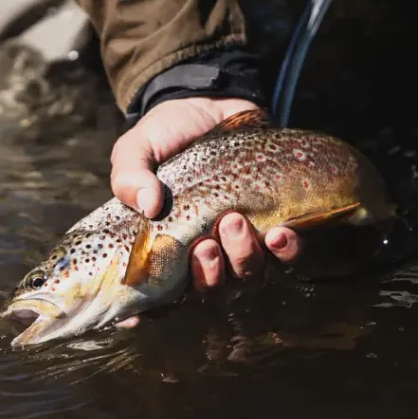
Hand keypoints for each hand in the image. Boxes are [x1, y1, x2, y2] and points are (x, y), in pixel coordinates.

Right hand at [110, 97, 300, 327]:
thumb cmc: (166, 135)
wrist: (208, 102)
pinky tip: (279, 232)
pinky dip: (286, 250)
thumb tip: (148, 205)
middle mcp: (202, 254)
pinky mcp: (274, 223)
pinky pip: (287, 256)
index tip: (137, 316)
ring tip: (235, 222)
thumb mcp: (137, 149)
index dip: (142, 314)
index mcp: (163, 247)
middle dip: (209, 276)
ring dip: (243, 258)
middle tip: (205, 244)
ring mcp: (240, 243)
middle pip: (209, 291)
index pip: (151, 296)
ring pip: (248, 276)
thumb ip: (130, 176)